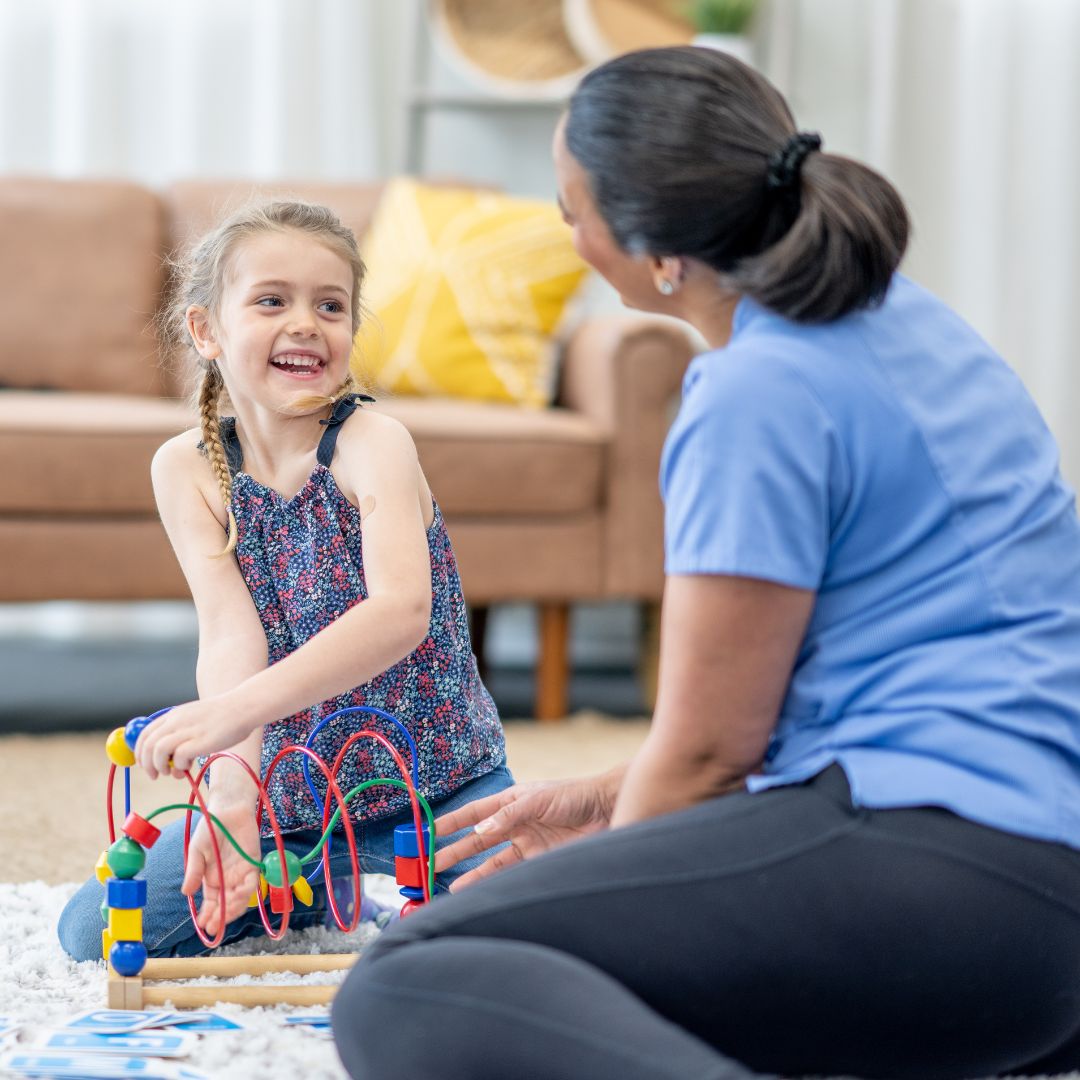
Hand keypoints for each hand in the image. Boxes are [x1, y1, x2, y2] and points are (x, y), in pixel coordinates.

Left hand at [135, 697, 257, 778]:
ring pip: (158, 750)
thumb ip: (179, 732)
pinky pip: (178, 756)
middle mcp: (177, 721)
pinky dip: (179, 765)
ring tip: (171, 772)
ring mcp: (188, 730)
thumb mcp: (194, 717)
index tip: (145, 764)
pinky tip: (189, 765)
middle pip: (148, 744)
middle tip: (155, 775)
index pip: (144, 734)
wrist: (243, 707)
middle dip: (146, 764)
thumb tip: (168, 758)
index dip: (140, 752)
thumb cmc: (222, 715)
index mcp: (173, 715)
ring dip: (160, 766)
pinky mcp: (200, 741)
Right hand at [182, 801, 261, 936]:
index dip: (208, 915)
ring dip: (234, 907)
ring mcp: (241, 872)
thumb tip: (186, 893)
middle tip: (215, 926)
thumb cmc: (210, 828)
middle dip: (221, 916)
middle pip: (226, 903)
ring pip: (239, 896)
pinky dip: (246, 890)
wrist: (228, 808)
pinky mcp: (253, 862)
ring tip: (226, 914)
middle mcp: (227, 879)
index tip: (203, 926)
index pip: (211, 903)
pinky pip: (251, 881)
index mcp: (212, 879)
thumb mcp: (197, 850)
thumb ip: (194, 871)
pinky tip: (238, 894)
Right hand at [433, 773, 618, 890]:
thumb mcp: (538, 800)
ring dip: (471, 872)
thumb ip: (508, 815)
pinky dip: (494, 881)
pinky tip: (480, 889)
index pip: (474, 813)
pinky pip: (512, 872)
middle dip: (454, 851)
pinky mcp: (540, 859)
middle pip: (478, 839)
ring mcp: (527, 842)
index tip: (428, 831)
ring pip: (491, 860)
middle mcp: (515, 822)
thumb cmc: (574, 796)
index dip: (451, 822)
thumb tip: (478, 832)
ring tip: (449, 885)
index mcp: (511, 801)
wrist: (607, 810)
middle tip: (430, 863)